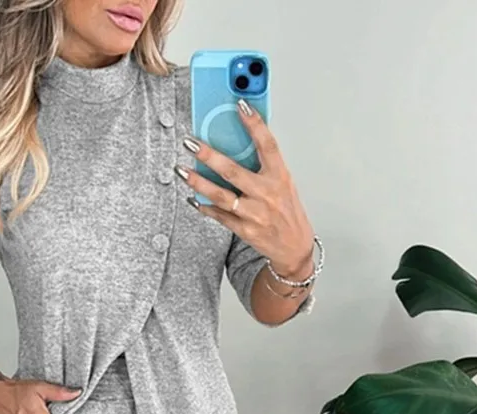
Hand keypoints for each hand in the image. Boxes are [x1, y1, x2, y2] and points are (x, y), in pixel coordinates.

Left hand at [180, 101, 314, 277]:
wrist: (294, 246)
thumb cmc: (287, 211)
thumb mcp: (283, 183)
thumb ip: (264, 165)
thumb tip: (237, 142)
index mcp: (279, 176)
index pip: (267, 145)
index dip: (255, 124)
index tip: (240, 104)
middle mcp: (267, 194)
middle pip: (233, 171)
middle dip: (209, 155)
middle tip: (190, 142)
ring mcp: (255, 214)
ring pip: (221, 196)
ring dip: (198, 182)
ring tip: (181, 170)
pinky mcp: (244, 230)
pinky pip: (219, 215)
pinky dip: (204, 206)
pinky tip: (192, 197)